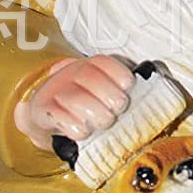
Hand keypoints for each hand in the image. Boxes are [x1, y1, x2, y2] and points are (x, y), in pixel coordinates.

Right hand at [15, 56, 132, 147]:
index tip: (128, 87)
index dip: (119, 74)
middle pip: (90, 77)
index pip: (104, 62)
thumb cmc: (86, 105)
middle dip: (109, 97)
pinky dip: (74, 126)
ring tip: (103, 122)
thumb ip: (122, 93)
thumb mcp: (103, 93)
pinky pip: (57, 115)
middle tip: (116, 111)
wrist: (48, 114)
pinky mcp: (42, 109)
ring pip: (75, 97)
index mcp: (91, 67)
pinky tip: (82, 130)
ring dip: (94, 113)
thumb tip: (150, 97)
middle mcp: (71, 74)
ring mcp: (55, 90)